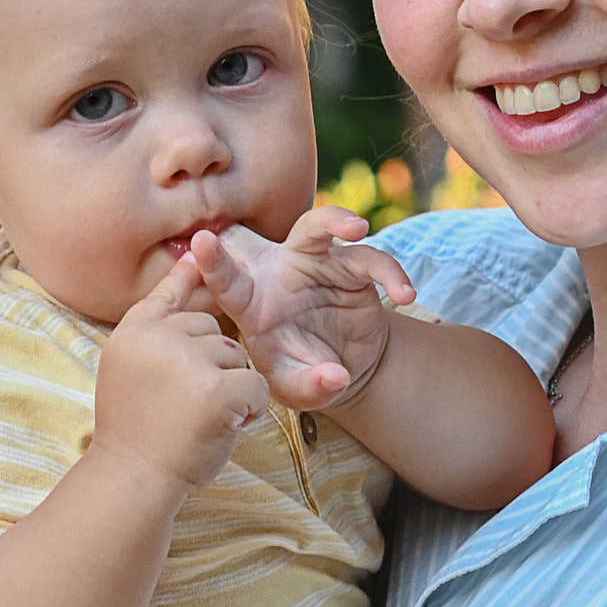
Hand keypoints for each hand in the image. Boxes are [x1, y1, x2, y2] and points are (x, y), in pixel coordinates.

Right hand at [92, 253, 269, 491]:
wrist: (132, 478)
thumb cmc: (137, 428)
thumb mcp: (131, 367)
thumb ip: (157, 323)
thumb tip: (189, 263)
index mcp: (134, 333)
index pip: (168, 295)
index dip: (191, 281)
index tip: (207, 249)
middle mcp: (158, 339)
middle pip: (212, 329)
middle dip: (214, 363)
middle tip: (189, 402)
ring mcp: (186, 363)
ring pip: (237, 356)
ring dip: (232, 387)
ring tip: (202, 416)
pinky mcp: (215, 391)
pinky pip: (255, 384)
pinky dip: (250, 409)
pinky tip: (225, 426)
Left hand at [185, 208, 415, 411]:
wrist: (339, 368)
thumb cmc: (301, 373)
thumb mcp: (297, 388)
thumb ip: (310, 386)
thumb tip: (335, 378)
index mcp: (251, 302)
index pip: (228, 280)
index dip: (212, 263)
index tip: (201, 242)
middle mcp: (280, 272)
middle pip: (274, 235)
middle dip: (280, 222)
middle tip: (286, 219)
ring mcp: (317, 265)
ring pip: (322, 228)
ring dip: (339, 220)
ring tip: (358, 228)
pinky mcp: (352, 271)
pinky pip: (372, 261)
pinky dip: (391, 274)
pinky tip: (406, 294)